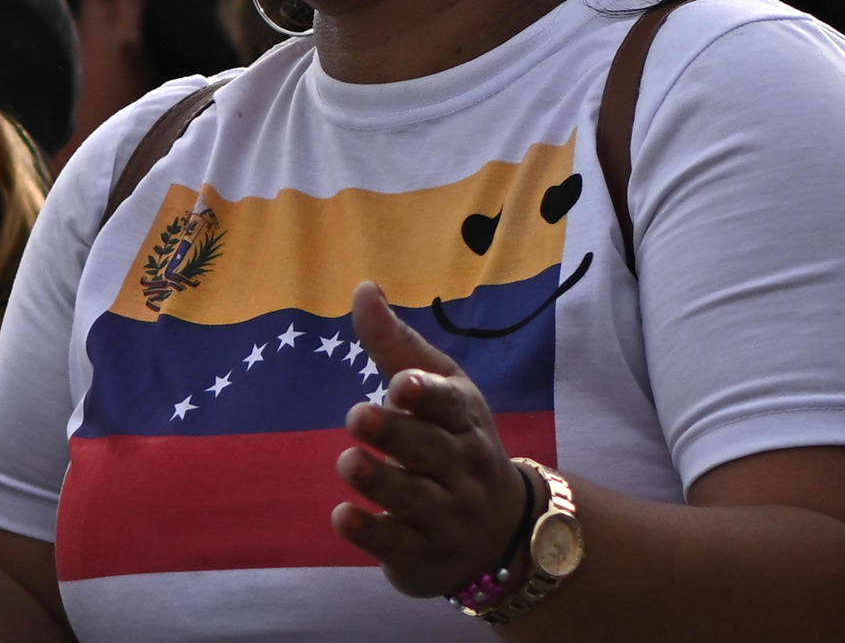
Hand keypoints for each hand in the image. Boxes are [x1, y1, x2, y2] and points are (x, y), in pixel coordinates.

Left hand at [330, 281, 530, 598]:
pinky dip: (371, 534)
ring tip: (348, 461)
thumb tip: (363, 287)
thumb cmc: (453, 442)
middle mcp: (462, 471)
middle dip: (396, 435)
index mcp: (465, 422)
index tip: (401, 384)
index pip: (451, 406)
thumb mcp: (437, 390)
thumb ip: (394, 344)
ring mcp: (447, 517)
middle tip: (357, 415)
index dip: (428, 395)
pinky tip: (343, 517)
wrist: (501, 534)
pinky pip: (398, 546)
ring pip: (414, 500)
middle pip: (430, 451)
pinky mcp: (424, 557)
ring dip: (381, 481)